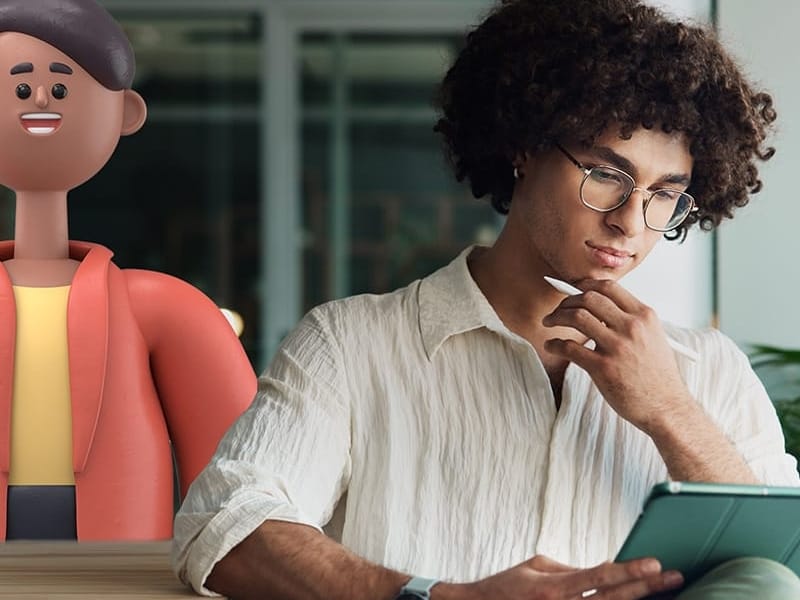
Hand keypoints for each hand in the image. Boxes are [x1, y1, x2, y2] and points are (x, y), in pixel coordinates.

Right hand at [444, 555, 682, 599]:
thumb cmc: (508, 586)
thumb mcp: (536, 567)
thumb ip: (571, 569)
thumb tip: (605, 567)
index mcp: (554, 588)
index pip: (599, 577)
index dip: (629, 570)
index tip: (655, 562)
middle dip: (647, 588)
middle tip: (675, 577)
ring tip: (666, 594)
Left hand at [541, 278, 692, 432]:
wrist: (667, 408)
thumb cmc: (657, 376)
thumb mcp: (653, 338)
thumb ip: (630, 321)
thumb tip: (597, 307)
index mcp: (644, 316)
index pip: (609, 287)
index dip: (585, 285)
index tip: (573, 291)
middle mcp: (631, 327)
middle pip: (589, 298)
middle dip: (567, 301)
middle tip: (558, 310)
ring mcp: (617, 347)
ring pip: (576, 316)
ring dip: (556, 317)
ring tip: (548, 322)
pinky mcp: (603, 368)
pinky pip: (569, 347)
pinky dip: (554, 344)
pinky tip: (551, 345)